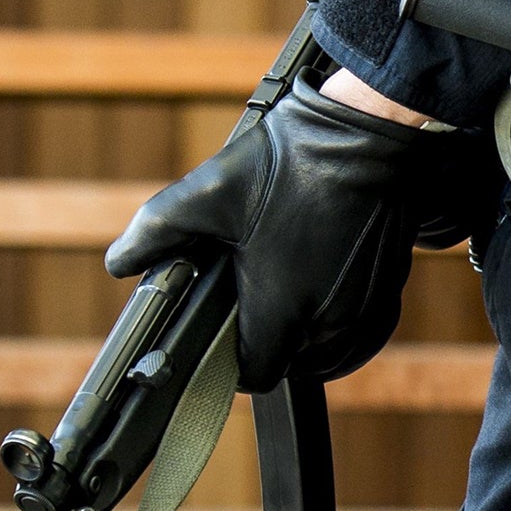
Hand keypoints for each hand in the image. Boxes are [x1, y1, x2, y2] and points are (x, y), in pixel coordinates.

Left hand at [106, 71, 427, 391]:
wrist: (365, 137)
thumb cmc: (290, 164)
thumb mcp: (205, 193)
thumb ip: (153, 233)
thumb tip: (119, 264)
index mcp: (283, 306)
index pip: (257, 373)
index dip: (233, 366)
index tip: (223, 343)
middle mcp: (331, 317)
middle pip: (298, 368)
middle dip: (273, 352)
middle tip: (252, 316)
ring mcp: (366, 306)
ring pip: (335, 356)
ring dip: (310, 347)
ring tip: (287, 314)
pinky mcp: (390, 289)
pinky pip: (365, 335)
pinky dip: (344, 332)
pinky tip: (324, 304)